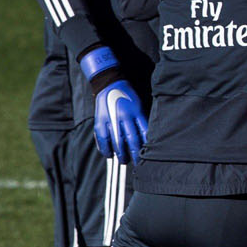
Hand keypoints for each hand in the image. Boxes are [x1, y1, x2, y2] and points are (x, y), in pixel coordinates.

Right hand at [80, 46, 148, 163]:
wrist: (110, 83)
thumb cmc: (127, 96)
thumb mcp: (138, 106)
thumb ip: (141, 122)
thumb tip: (145, 141)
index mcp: (136, 112)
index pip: (143, 135)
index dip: (144, 148)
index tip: (146, 158)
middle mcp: (124, 117)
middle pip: (131, 141)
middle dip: (134, 155)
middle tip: (135, 163)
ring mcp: (111, 119)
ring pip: (117, 143)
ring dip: (120, 155)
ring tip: (123, 161)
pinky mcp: (100, 121)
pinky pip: (103, 139)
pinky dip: (105, 149)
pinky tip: (109, 155)